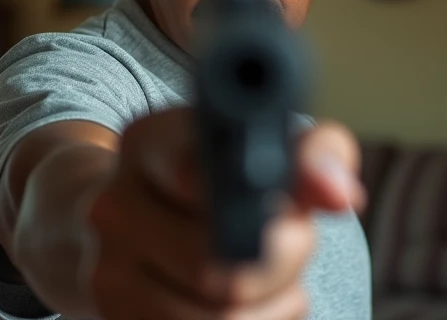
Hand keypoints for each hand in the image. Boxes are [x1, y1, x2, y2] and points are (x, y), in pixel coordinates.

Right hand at [81, 107, 364, 319]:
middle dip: (286, 263)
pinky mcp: (116, 319)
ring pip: (218, 318)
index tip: (298, 219)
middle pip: (221, 268)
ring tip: (280, 281)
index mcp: (148, 144)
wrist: (135, 221)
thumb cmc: (219, 178)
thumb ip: (312, 154)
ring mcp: (107, 272)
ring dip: (274, 307)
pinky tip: (255, 308)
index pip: (206, 180)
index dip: (267, 211)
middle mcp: (115, 206)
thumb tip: (339, 193)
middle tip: (298, 245)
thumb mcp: (263, 146)